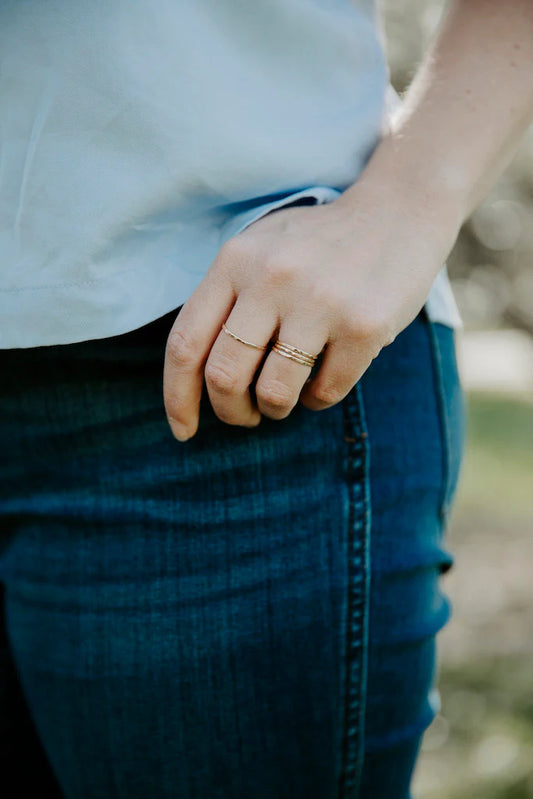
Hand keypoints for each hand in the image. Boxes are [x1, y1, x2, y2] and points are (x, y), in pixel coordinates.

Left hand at [163, 175, 458, 441]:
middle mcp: (272, 278)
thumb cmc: (317, 246)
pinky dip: (317, 401)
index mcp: (235, 261)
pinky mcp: (363, 325)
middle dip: (231, 412)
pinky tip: (323, 380)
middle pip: (224, 377)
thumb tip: (195, 380)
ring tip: (284, 398)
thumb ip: (225, 300)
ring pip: (274, 393)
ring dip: (275, 410)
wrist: (399, 213)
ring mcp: (320, 301)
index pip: (186, 343)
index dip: (177, 398)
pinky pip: (325, 393)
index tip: (184, 430)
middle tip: (245, 415)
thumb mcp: (259, 251)